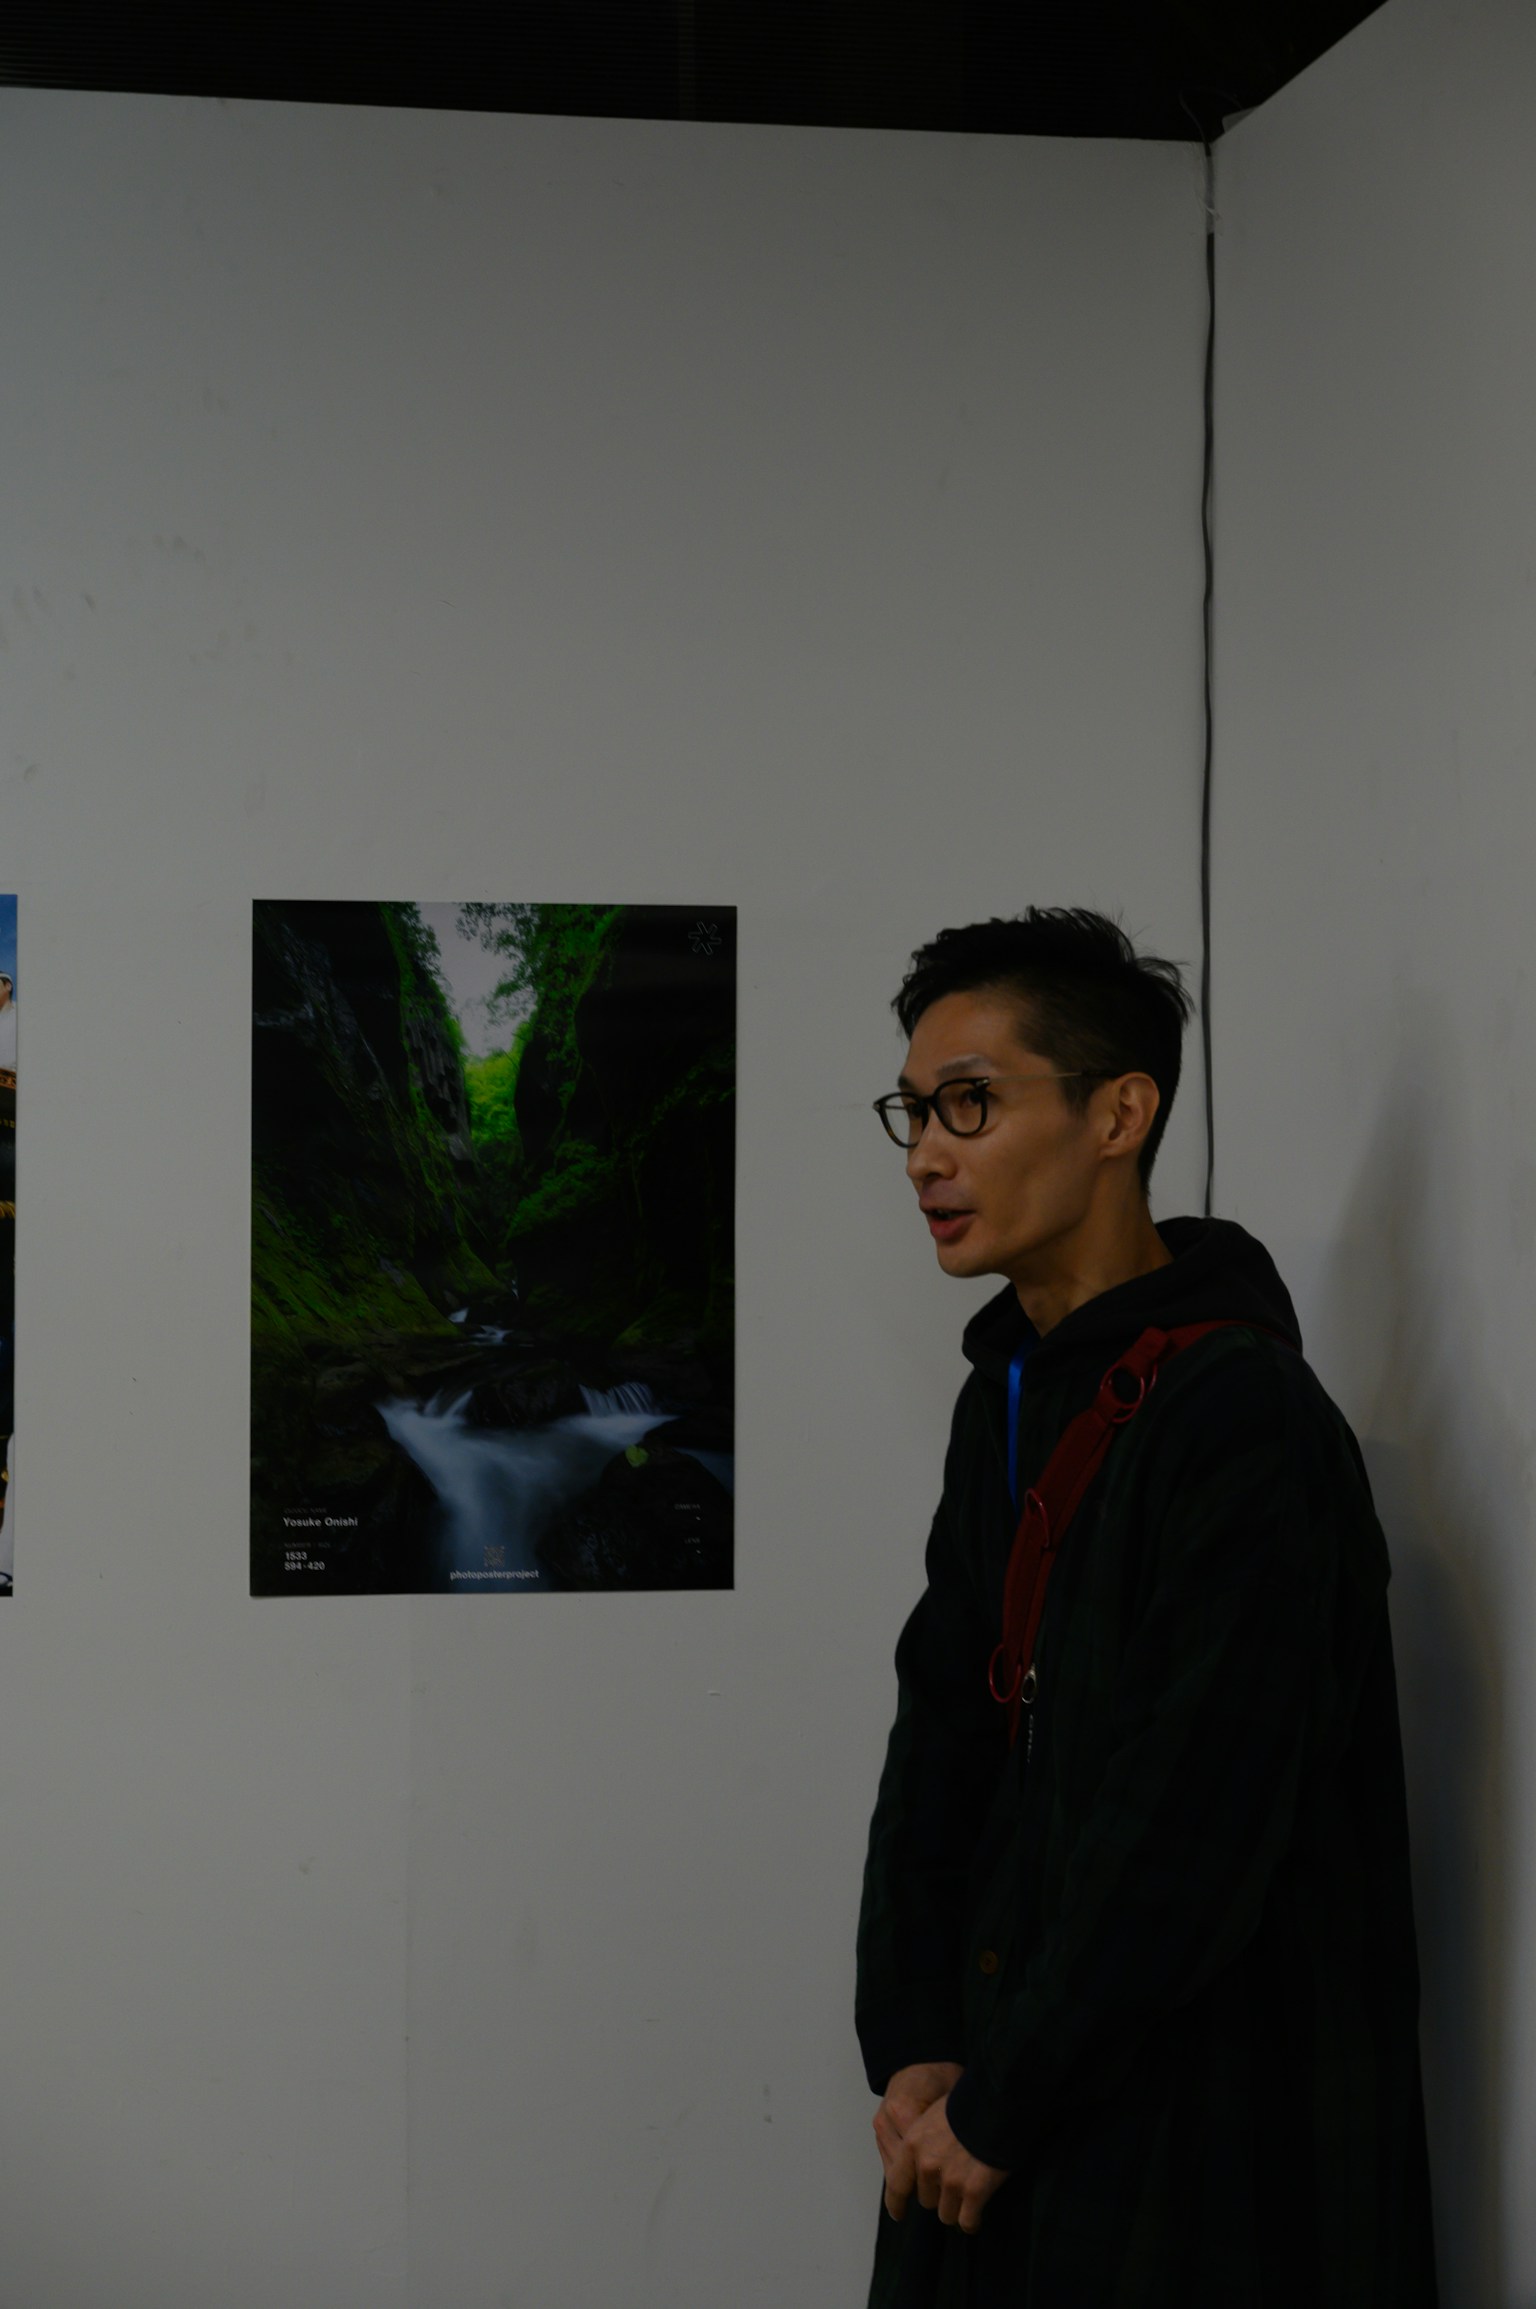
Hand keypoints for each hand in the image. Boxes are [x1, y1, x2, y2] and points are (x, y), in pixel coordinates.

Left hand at [874, 2065, 1007, 2233]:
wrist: (996, 2103)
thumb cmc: (966, 2105)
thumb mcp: (932, 2117)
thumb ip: (923, 2143)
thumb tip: (923, 2165)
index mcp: (912, 2144)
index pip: (896, 2184)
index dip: (896, 2203)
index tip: (898, 2214)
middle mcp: (927, 2166)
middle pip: (927, 2200)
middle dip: (939, 2196)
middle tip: (954, 2183)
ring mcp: (950, 2181)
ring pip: (947, 2214)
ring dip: (956, 2209)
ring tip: (968, 2198)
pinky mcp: (974, 2192)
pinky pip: (967, 2221)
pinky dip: (972, 2222)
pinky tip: (977, 2217)